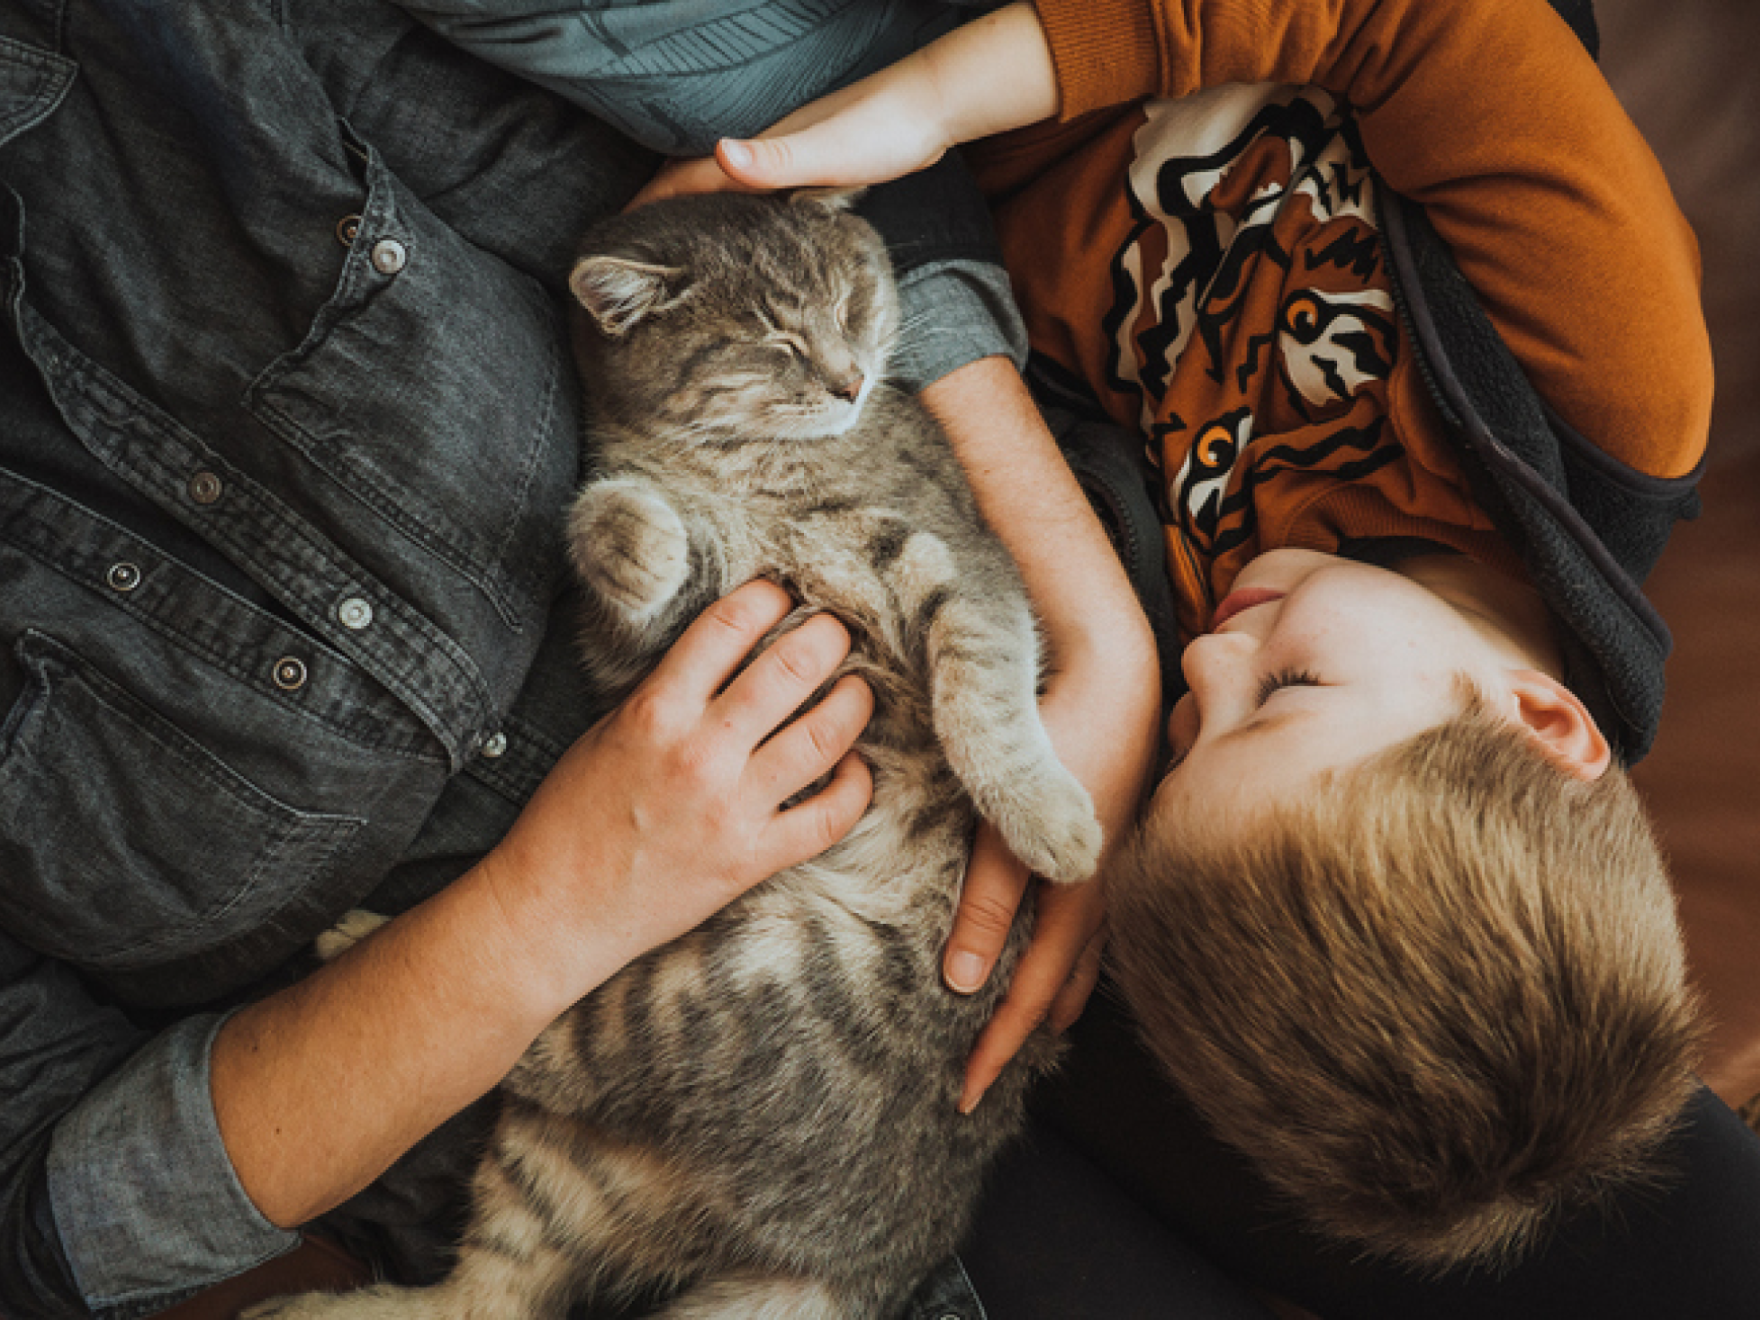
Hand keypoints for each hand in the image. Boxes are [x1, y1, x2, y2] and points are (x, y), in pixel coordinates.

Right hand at [483, 580, 873, 1004]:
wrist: (552, 910)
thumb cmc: (571, 816)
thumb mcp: (607, 730)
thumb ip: (668, 691)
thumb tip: (730, 651)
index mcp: (656, 710)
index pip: (728, 625)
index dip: (768, 596)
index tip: (785, 592)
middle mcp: (700, 753)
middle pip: (791, 669)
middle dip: (828, 637)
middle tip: (840, 629)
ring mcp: (731, 808)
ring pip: (824, 736)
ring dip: (854, 702)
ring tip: (859, 689)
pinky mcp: (751, 859)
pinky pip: (829, 816)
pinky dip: (855, 785)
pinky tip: (853, 766)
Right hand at [627, 3, 1056, 209]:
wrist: (934, 107)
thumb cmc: (885, 131)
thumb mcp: (828, 152)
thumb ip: (774, 159)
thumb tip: (719, 156)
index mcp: (760, 152)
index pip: (688, 179)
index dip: (650, 205)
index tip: (616, 235)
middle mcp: (767, 152)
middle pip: (699, 184)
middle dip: (662, 212)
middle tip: (634, 252)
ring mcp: (789, 159)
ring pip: (729, 191)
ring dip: (698, 213)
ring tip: (676, 248)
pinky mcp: (814, 169)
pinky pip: (761, 196)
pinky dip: (739, 213)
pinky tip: (749, 234)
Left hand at [947, 664, 1156, 1112]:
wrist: (1118, 669)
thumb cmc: (1059, 735)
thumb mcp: (1008, 820)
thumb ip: (990, 901)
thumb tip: (964, 984)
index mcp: (1078, 900)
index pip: (1028, 998)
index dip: (994, 1050)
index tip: (963, 1096)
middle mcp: (1104, 894)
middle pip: (1061, 985)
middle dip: (1025, 1029)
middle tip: (989, 1066)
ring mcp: (1115, 865)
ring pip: (1082, 953)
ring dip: (1050, 991)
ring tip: (1029, 1021)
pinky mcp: (1111, 834)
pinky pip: (1092, 916)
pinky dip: (1069, 949)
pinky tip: (1060, 939)